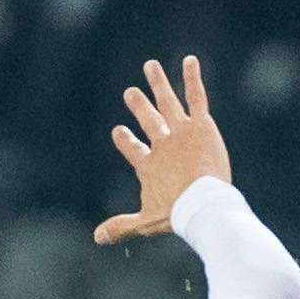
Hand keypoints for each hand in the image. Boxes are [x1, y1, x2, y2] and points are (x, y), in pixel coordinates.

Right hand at [94, 56, 233, 244]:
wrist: (202, 202)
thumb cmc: (176, 214)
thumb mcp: (146, 221)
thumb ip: (122, 226)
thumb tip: (96, 238)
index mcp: (148, 165)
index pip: (133, 149)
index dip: (125, 140)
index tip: (119, 131)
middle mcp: (162, 144)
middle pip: (147, 120)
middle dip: (139, 106)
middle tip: (131, 93)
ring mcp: (180, 132)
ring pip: (167, 102)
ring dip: (158, 83)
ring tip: (151, 66)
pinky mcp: (201, 126)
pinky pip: (196, 97)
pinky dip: (192, 78)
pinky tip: (190, 60)